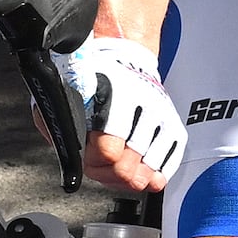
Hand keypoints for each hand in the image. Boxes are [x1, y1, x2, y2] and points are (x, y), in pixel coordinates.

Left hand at [64, 33, 184, 193]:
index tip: (89, 155)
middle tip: (104, 166)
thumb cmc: (93, 80)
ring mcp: (161, 118)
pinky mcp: (175, 126)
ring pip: (149, 169)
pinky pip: (170, 162)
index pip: (108, 151)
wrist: (127, 60)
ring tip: (121, 172)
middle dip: (111, 173)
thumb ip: (62, 127)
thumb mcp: (65, 96)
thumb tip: (70, 158)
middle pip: (128, 166)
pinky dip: (158, 174)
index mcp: (112, 97)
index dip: (94, 162)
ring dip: (132, 178)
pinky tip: (147, 174)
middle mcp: (142, 107)